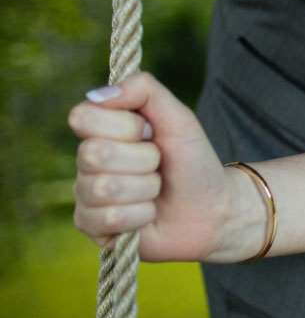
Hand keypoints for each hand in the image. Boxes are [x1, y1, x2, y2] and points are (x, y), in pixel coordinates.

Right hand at [69, 72, 252, 262]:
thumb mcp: (179, 118)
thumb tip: (99, 94)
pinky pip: (109, 218)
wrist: (210, 210)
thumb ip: (145, 90)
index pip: (82, 117)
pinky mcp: (92, 227)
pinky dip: (142, 214)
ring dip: (147, 188)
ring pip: (104, 188)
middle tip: (158, 165)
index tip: (150, 133)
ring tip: (156, 190)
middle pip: (94, 154)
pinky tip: (148, 213)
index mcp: (102, 129)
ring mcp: (86, 194)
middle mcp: (87, 160)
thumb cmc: (193, 162)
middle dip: (144, 159)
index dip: (125, 126)